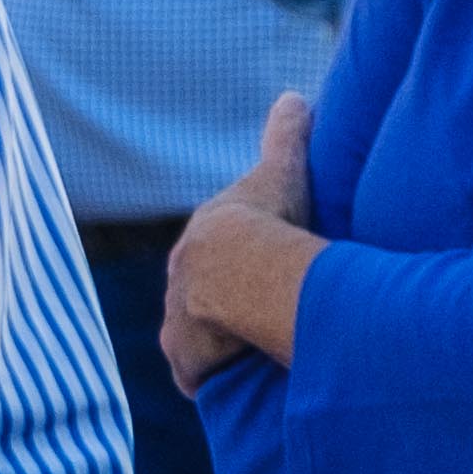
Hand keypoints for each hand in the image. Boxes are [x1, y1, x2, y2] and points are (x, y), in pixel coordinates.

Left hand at [156, 99, 323, 385]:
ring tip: (253, 353)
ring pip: (195, 338)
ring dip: (218, 346)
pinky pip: (197, 372)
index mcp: (201, 242)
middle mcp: (180, 280)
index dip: (234, 269)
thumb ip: (287, 135)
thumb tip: (294, 96)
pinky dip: (213, 375)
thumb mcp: (282, 170)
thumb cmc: (267, 217)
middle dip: (221, 309)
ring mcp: (178, 319)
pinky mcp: (184, 355)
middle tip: (257, 320)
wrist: (242, 264)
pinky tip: (237, 377)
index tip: (255, 277)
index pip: (213, 259)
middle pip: (199, 299)